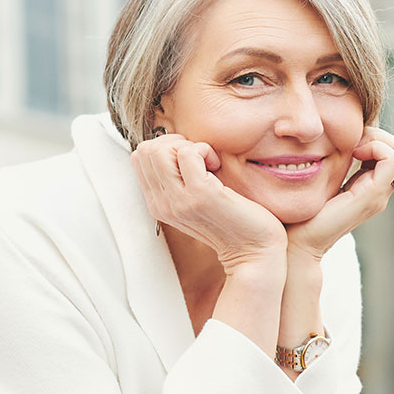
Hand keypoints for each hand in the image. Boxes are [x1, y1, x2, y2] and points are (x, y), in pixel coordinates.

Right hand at [131, 134, 286, 272]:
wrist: (253, 250)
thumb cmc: (231, 221)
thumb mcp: (194, 201)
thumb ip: (178, 181)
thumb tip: (174, 147)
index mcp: (158, 205)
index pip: (139, 158)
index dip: (165, 148)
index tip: (190, 159)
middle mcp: (162, 204)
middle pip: (146, 151)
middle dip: (174, 143)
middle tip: (199, 157)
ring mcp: (179, 200)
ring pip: (159, 150)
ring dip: (188, 145)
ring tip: (207, 161)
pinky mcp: (200, 194)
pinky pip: (188, 152)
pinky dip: (204, 149)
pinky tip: (217, 166)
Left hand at [285, 127, 393, 260]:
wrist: (298, 241)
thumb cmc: (301, 211)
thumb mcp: (322, 180)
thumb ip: (333, 165)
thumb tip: (330, 139)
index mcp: (369, 185)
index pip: (392, 150)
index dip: (374, 137)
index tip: (348, 141)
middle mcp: (379, 191)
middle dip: (379, 135)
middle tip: (352, 142)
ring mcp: (378, 195)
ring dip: (377, 139)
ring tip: (353, 147)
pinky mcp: (372, 196)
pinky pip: (391, 159)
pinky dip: (375, 147)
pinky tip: (353, 153)